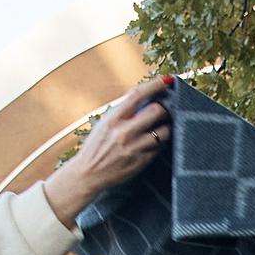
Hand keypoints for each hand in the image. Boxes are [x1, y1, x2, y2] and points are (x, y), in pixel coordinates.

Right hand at [41, 75, 174, 225]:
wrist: (88, 174)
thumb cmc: (97, 146)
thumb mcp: (104, 124)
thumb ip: (122, 111)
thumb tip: (143, 96)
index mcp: (112, 119)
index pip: (137, 95)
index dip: (154, 85)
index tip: (166, 80)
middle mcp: (124, 132)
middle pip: (156, 111)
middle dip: (163, 109)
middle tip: (162, 111)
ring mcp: (134, 148)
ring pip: (163, 132)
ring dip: (166, 128)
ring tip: (161, 128)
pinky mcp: (141, 161)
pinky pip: (160, 148)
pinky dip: (160, 143)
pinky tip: (154, 142)